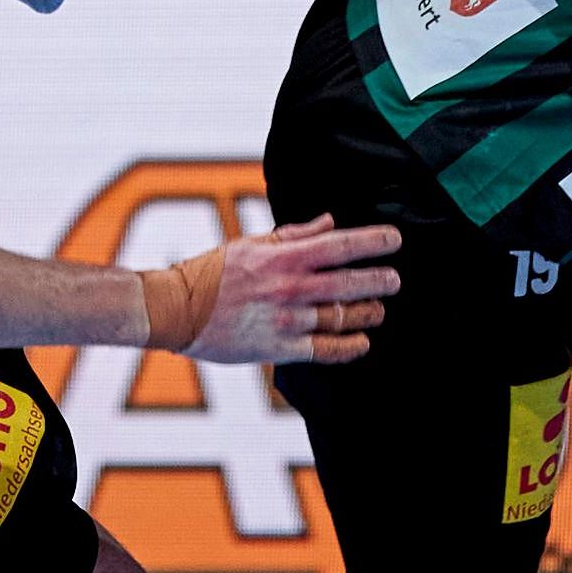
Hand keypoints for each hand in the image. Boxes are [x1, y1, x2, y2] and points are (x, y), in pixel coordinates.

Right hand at [149, 214, 401, 364]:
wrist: (176, 310)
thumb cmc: (211, 272)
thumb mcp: (251, 243)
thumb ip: (294, 234)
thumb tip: (330, 222)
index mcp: (282, 257)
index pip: (338, 245)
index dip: (371, 241)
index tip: (395, 239)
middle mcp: (289, 288)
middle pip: (348, 283)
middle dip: (378, 280)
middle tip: (395, 279)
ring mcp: (286, 320)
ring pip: (341, 317)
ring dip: (367, 312)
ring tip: (379, 309)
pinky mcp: (279, 348)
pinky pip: (324, 350)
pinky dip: (348, 347)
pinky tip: (362, 342)